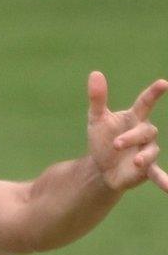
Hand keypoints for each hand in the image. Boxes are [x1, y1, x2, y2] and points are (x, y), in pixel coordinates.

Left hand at [87, 71, 167, 191]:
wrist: (100, 167)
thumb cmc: (102, 139)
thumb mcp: (96, 119)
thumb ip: (97, 98)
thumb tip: (95, 74)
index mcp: (134, 118)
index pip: (145, 103)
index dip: (153, 93)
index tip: (163, 84)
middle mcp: (144, 133)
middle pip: (146, 131)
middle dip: (132, 137)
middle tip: (115, 144)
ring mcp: (147, 151)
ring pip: (151, 151)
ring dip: (144, 156)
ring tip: (136, 162)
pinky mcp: (145, 169)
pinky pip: (157, 173)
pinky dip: (164, 180)